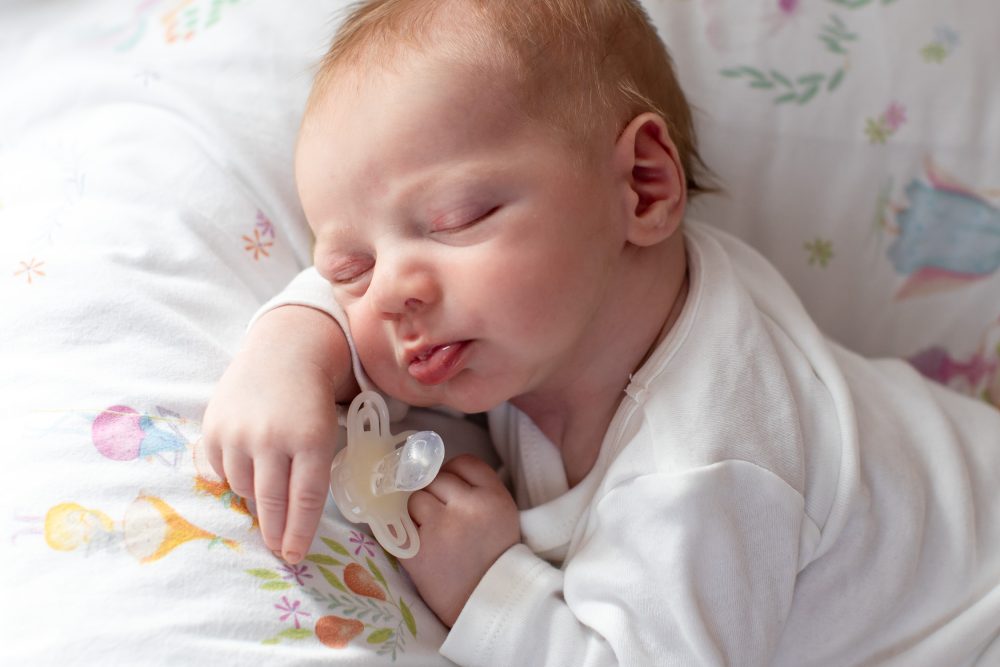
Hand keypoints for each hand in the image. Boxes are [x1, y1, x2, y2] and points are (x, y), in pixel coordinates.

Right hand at [202, 305, 357, 562]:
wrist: (283, 353)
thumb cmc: (311, 401)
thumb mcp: (325, 433)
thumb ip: (312, 473)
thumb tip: (294, 524)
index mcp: (311, 438)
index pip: (306, 498)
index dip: (300, 533)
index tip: (296, 556)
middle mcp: (272, 437)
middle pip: (272, 502)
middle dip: (276, 533)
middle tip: (280, 550)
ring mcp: (239, 432)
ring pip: (243, 489)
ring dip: (256, 497)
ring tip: (268, 488)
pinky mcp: (213, 428)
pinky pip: (222, 472)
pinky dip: (235, 475)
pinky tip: (248, 462)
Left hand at [403, 454, 519, 625]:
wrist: (485, 603)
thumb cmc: (492, 557)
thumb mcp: (501, 515)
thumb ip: (477, 489)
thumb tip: (435, 470)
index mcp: (494, 496)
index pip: (462, 463)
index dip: (452, 474)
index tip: (450, 492)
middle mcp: (468, 507)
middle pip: (435, 478)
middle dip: (433, 494)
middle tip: (441, 517)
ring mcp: (441, 527)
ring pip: (415, 498)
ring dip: (417, 512)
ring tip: (432, 533)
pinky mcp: (418, 549)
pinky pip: (399, 523)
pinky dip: (404, 531)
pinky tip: (418, 543)